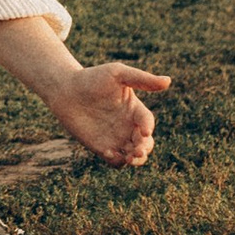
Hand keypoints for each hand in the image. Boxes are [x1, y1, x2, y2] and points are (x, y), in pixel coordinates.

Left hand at [50, 59, 171, 166]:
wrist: (65, 90)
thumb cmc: (92, 78)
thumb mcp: (118, 74)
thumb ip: (142, 79)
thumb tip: (168, 81)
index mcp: (135, 109)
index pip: (147, 122)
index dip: (148, 128)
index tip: (144, 131)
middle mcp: (128, 126)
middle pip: (145, 143)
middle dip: (145, 148)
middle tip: (138, 150)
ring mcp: (116, 138)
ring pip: (134, 155)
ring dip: (136, 159)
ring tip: (130, 157)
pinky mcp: (102, 148)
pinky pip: (116, 161)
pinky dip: (118, 161)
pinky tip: (109, 153)